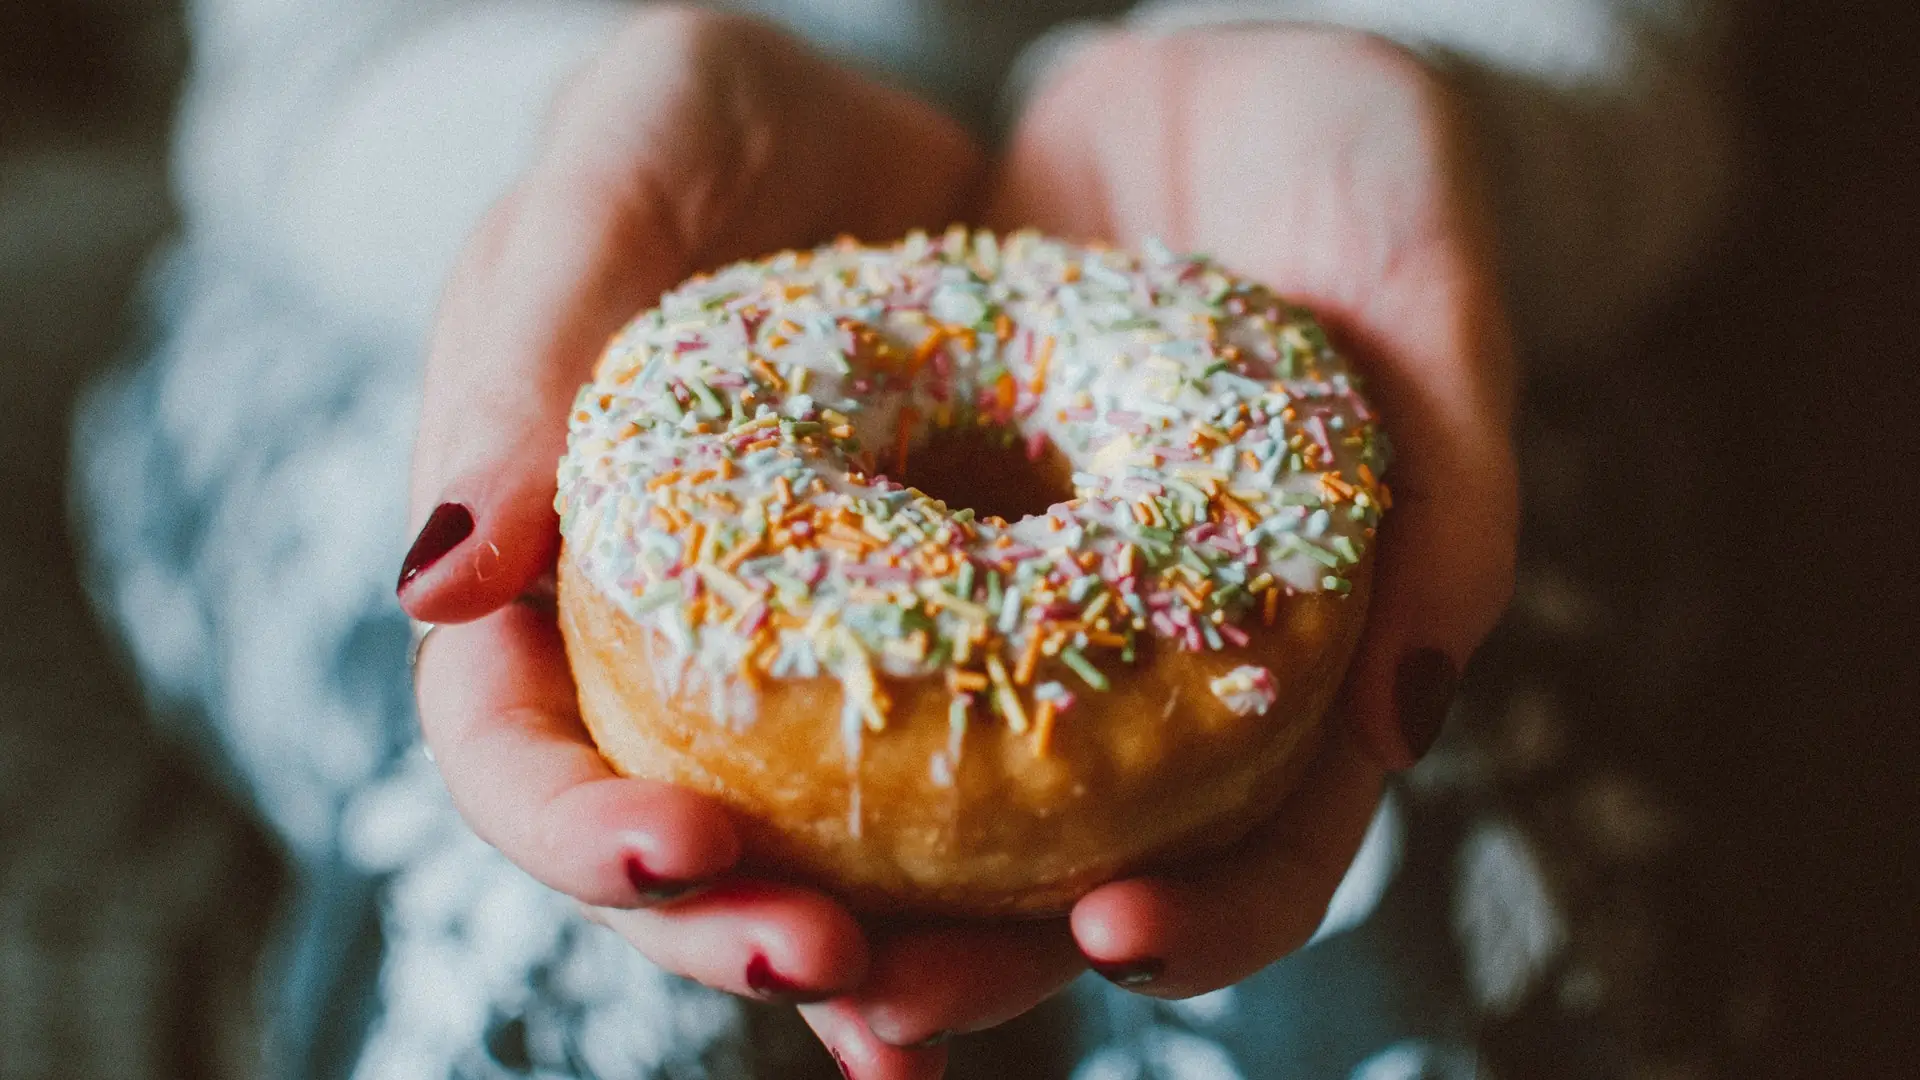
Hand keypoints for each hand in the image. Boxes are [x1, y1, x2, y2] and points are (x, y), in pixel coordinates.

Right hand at [398, 6, 982, 1069]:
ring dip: (870, 953)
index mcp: (544, 567)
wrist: (880, 128)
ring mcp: (796, 676)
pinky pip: (952, 800)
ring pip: (807, 859)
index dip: (573, 826)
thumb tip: (433, 585)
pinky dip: (992, 887)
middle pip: (660, 848)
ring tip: (943, 1007)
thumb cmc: (717, 123)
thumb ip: (521, 348)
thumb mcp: (620, 168)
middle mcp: (662, 653)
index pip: (507, 745)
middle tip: (840, 958)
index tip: (683, 848)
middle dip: (730, 924)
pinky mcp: (937, 661)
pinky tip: (1071, 938)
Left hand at [821, 25, 1519, 1065]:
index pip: (1273, 839)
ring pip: (941, 805)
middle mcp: (1152, 663)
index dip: (1211, 915)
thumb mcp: (1424, 278)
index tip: (1110, 934)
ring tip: (753, 910)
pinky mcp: (920, 540)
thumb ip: (1457, 487)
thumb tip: (1409, 722)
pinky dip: (778, 733)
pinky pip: (845, 655)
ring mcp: (1031, 613)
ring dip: (852, 882)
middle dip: (976, 949)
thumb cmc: (1358, 171)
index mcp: (1301, 649)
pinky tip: (694, 775)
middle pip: (1078, 870)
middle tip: (868, 979)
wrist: (1210, 83)